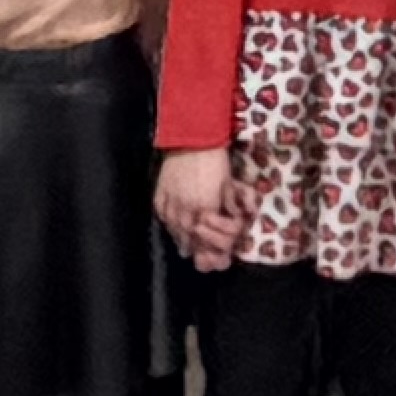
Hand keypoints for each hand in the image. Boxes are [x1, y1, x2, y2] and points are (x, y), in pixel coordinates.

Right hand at [153, 146, 245, 270]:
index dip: (210, 246)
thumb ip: (230, 205)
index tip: (212, 255)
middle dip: (195, 247)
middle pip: (189, 236)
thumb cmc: (215, 162)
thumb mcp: (229, 184)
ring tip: (185, 246)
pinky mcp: (159, 195)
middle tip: (197, 254)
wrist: (192, 140)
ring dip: (181, 238)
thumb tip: (235, 217)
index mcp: (205, 209)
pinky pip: (163, 216)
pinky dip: (168, 225)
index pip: (206, 236)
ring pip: (174, 229)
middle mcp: (186, 211)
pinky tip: (172, 227)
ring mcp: (170, 204)